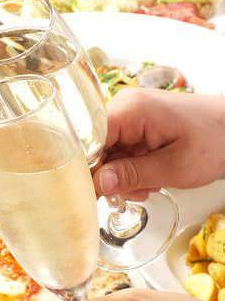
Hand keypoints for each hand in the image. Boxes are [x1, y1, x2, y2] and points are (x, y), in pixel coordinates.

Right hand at [93, 89, 224, 197]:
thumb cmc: (216, 141)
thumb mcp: (174, 167)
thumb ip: (133, 175)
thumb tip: (98, 184)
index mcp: (130, 110)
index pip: (89, 141)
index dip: (89, 169)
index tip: (97, 193)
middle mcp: (124, 108)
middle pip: (96, 148)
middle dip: (111, 176)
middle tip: (135, 192)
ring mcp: (129, 116)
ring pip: (107, 153)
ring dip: (123, 175)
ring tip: (148, 185)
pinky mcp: (135, 125)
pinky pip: (120, 151)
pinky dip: (131, 168)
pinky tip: (148, 177)